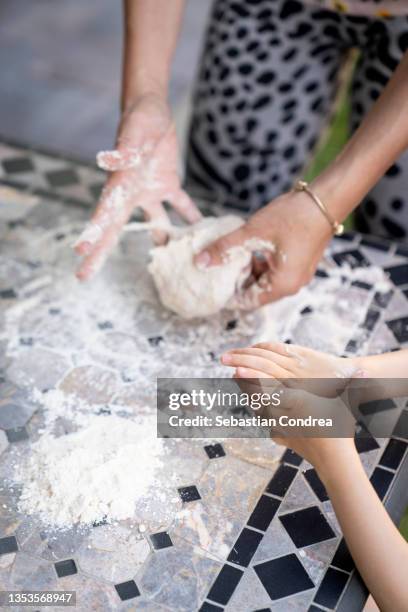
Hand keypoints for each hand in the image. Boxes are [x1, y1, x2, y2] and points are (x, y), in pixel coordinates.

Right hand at [74, 93, 200, 279]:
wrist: (151, 109)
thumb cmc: (139, 119)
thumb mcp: (133, 134)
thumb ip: (125, 149)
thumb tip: (109, 159)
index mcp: (119, 185)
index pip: (103, 215)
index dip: (92, 235)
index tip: (81, 255)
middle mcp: (130, 195)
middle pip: (115, 229)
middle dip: (101, 253)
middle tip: (83, 276)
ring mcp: (148, 192)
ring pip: (152, 225)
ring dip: (159, 244)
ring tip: (165, 268)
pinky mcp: (167, 184)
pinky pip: (179, 207)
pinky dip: (190, 219)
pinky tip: (200, 234)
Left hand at [195, 191, 331, 307]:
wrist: (325, 199)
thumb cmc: (293, 216)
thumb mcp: (253, 232)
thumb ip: (225, 249)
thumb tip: (200, 262)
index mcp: (282, 285)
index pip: (248, 301)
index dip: (227, 295)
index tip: (209, 285)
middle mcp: (292, 285)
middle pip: (256, 293)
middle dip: (235, 282)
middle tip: (215, 269)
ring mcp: (297, 275)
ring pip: (264, 281)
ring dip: (246, 271)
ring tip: (228, 256)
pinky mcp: (298, 263)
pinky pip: (273, 271)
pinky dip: (258, 263)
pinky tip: (246, 248)